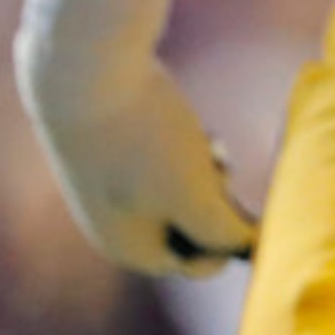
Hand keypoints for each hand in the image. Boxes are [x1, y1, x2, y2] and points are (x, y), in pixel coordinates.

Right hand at [13, 0, 255, 276]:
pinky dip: (190, 148)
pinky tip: (192, 127)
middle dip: (218, 198)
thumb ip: (222, 232)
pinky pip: (170, 162)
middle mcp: (117, 226)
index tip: (242, 194)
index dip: (233, 236)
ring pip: (186, 190)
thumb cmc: (142, 138)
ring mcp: (113, 188)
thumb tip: (251, 250)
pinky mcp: (116, 151)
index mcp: (131, 250)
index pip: (203, 264)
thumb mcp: (192, 192)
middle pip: (194, 226)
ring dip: (207, 171)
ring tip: (207, 143)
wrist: (83, 71)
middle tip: (218, 166)